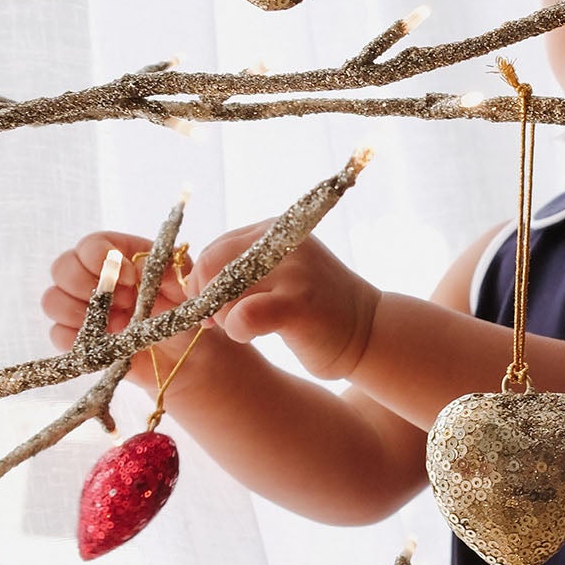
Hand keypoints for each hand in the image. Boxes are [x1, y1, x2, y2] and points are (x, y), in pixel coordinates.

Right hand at [40, 232, 200, 400]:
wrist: (184, 356)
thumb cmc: (181, 313)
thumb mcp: (183, 287)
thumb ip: (167, 269)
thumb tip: (137, 264)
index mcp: (118, 255)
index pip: (90, 245)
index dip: (101, 259)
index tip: (129, 278)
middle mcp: (93, 277)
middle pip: (61, 268)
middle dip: (86, 286)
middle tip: (123, 303)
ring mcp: (82, 308)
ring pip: (52, 300)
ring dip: (80, 313)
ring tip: (116, 325)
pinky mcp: (79, 339)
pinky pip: (57, 335)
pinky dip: (78, 340)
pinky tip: (105, 343)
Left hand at [186, 222, 376, 379]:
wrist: (371, 333)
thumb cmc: (317, 311)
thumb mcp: (279, 275)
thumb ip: (244, 268)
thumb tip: (193, 282)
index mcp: (276, 230)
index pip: (216, 247)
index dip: (202, 281)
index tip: (208, 307)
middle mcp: (285, 242)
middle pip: (213, 264)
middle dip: (205, 298)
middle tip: (216, 323)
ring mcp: (295, 270)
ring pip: (224, 290)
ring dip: (223, 318)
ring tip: (245, 329)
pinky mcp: (300, 303)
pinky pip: (244, 314)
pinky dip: (237, 329)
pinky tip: (250, 335)